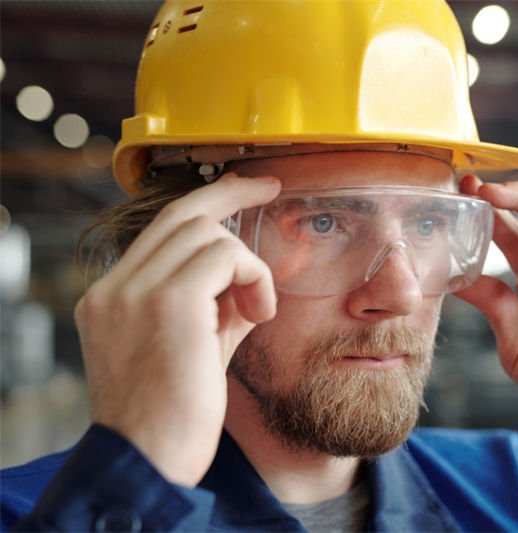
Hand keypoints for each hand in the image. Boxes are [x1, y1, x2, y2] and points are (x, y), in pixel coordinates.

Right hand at [74, 174, 279, 484]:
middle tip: (270, 187)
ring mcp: (134, 291)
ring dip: (246, 265)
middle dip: (231, 195)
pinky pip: (226, 257)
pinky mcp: (167, 302)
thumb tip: (249, 279)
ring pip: (206, 233)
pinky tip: (258, 314)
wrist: (149, 462)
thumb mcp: (193, 348)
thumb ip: (214, 307)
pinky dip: (253, 277)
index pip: (159, 231)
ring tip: (255, 309)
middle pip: (180, 214)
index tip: (240, 190)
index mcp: (112, 297)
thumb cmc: (174, 415)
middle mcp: (115, 288)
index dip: (206, 206)